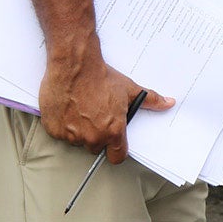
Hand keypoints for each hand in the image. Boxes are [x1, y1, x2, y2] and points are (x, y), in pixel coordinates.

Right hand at [37, 52, 173, 163]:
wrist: (74, 66)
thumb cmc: (101, 77)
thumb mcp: (129, 89)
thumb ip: (151, 100)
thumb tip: (168, 103)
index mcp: (113, 131)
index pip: (118, 156)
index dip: (117, 148)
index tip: (115, 142)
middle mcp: (92, 137)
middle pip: (96, 147)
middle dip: (97, 135)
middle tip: (96, 115)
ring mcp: (71, 135)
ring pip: (78, 141)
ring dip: (79, 130)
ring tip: (81, 108)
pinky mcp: (54, 130)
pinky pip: (60, 134)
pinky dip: (63, 125)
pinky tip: (68, 108)